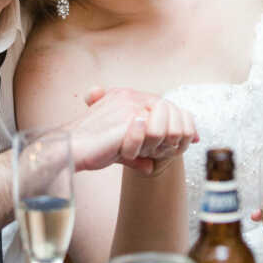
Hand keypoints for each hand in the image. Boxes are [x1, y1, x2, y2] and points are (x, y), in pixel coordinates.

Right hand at [67, 87, 197, 174]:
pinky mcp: (128, 118)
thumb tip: (151, 166)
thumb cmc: (90, 150)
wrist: (71, 150)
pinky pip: (156, 131)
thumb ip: (137, 152)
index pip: (163, 103)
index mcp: (125, 97)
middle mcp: (128, 96)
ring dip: (166, 138)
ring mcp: (129, 105)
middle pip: (170, 107)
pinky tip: (146, 153)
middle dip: (178, 130)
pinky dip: (157, 145)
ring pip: (166, 118)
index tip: (191, 137)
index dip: (180, 119)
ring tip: (153, 150)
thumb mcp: (118, 149)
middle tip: (172, 148)